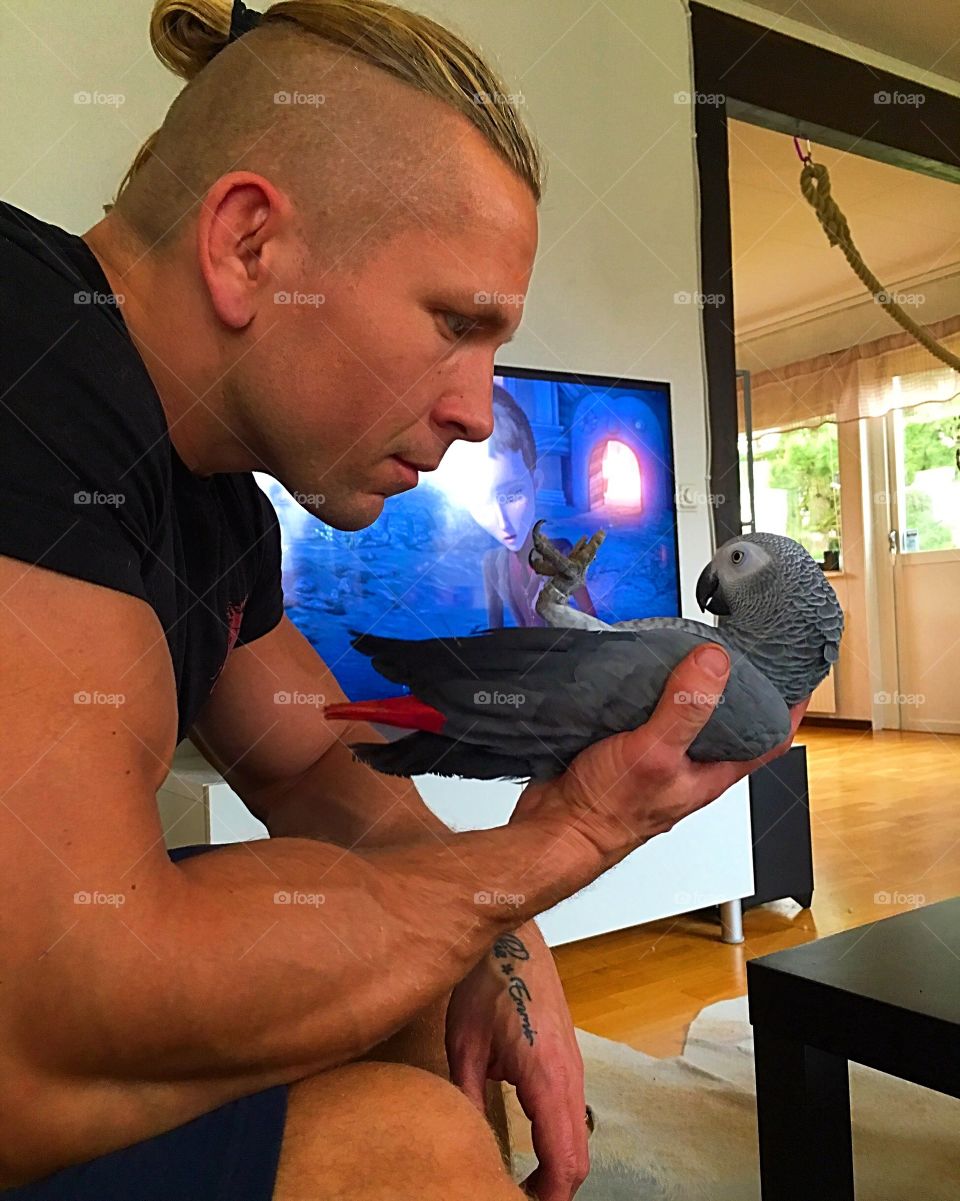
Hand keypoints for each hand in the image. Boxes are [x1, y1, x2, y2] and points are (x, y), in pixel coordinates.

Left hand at [445, 922, 588, 1200]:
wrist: (511, 936)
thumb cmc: (485, 982)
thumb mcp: (464, 1044)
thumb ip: (467, 1096)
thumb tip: (465, 1141)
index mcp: (547, 1076)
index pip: (563, 1159)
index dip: (547, 1196)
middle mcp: (570, 1074)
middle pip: (578, 1154)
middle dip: (555, 1188)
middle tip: (519, 1200)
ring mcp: (573, 1063)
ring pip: (577, 1133)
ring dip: (558, 1164)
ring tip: (523, 1185)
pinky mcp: (566, 1054)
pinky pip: (571, 1110)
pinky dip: (559, 1139)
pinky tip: (532, 1144)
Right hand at [511, 644, 808, 862]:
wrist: (555, 827)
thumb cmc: (607, 812)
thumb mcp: (656, 754)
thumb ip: (685, 710)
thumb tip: (714, 664)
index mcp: (710, 771)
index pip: (768, 740)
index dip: (789, 708)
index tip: (799, 674)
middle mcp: (688, 761)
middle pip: (726, 718)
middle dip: (735, 683)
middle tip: (740, 644)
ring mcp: (656, 751)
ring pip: (683, 709)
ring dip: (686, 679)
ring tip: (689, 642)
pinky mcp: (623, 741)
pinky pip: (643, 706)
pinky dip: (645, 684)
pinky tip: (637, 664)